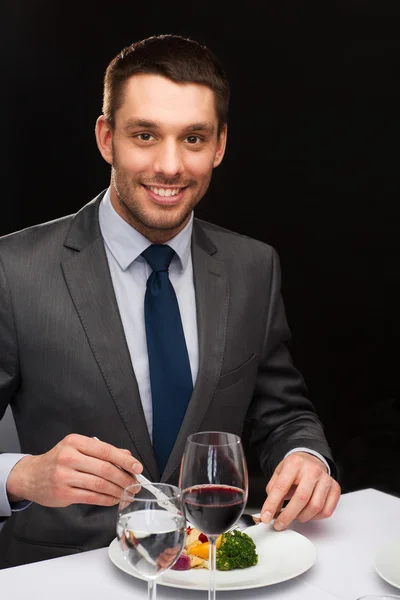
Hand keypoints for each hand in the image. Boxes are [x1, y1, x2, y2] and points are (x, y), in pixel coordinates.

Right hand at [6, 434, 142, 506]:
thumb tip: (127, 457)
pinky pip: (91, 497)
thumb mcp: (78, 448)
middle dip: (124, 478)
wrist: (31, 476)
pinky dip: (106, 499)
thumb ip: (102, 451)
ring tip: (127, 493)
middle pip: (105, 469)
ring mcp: (65, 476)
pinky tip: (113, 499)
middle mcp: (69, 457)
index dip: (125, 460)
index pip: (106, 450)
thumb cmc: (58, 460)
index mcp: (75, 442)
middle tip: (135, 484)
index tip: (137, 467)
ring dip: (118, 491)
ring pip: (100, 484)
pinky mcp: (63, 493)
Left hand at [260, 452, 340, 530]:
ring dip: (302, 517)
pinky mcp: (335, 488)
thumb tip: (270, 512)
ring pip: (315, 507)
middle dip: (287, 516)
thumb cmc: (294, 469)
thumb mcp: (279, 473)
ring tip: (294, 516)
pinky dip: (315, 517)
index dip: (272, 504)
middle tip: (279, 525)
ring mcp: (326, 479)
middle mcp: (312, 470)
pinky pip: (326, 511)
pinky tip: (307, 513)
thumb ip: (273, 491)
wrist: (311, 460)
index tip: (265, 517)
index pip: (282, 486)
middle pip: (301, 498)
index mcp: (294, 463)